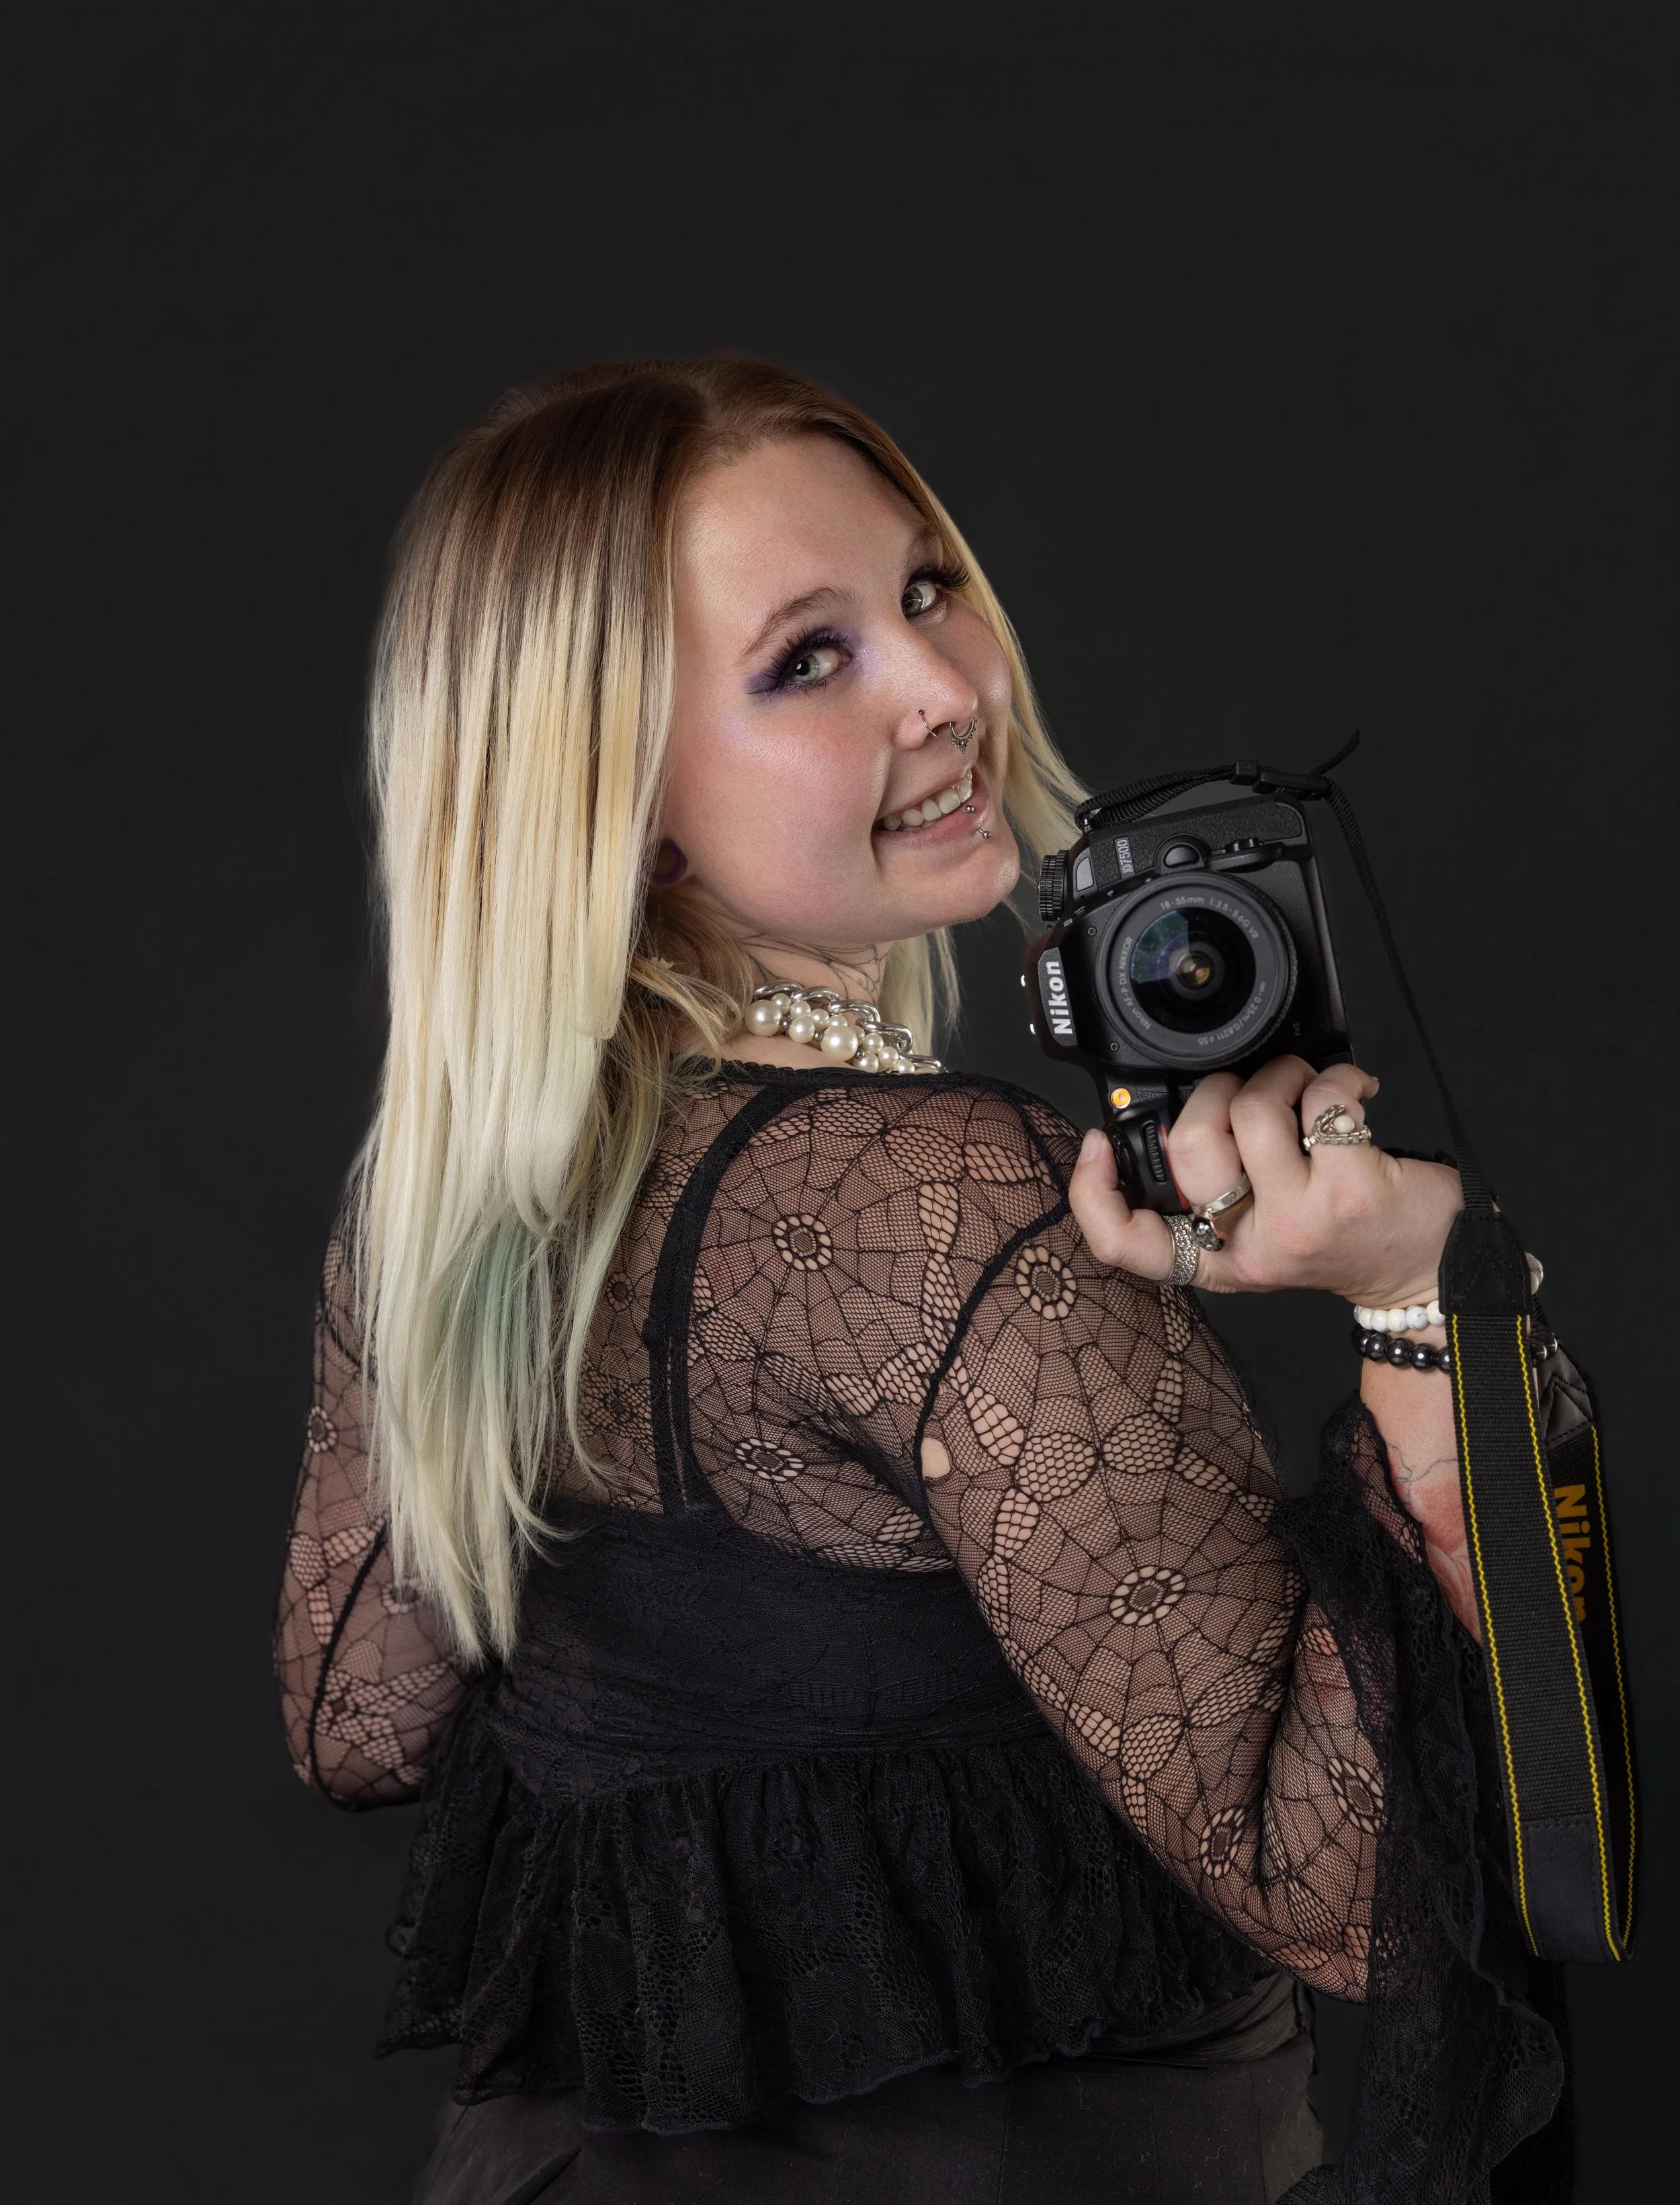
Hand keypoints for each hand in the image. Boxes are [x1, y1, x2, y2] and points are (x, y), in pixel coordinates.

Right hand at [1068, 1056, 1462, 1308]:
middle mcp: (1250, 1245)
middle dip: (1218, 1087)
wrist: (1429, 1269)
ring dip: (1283, 1073)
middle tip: (1253, 1088)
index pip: (1127, 1245)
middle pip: (1190, 1144)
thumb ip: (1219, 1187)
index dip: (1093, 1192)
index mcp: (1217, 1257)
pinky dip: (1340, 1077)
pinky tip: (1356, 1093)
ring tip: (1309, 1085)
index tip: (1096, 1144)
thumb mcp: (1265, 1231)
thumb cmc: (1347, 1236)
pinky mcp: (1350, 1189)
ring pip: (1253, 1108)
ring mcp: (1299, 1220)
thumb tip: (1181, 1106)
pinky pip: (1322, 1099)